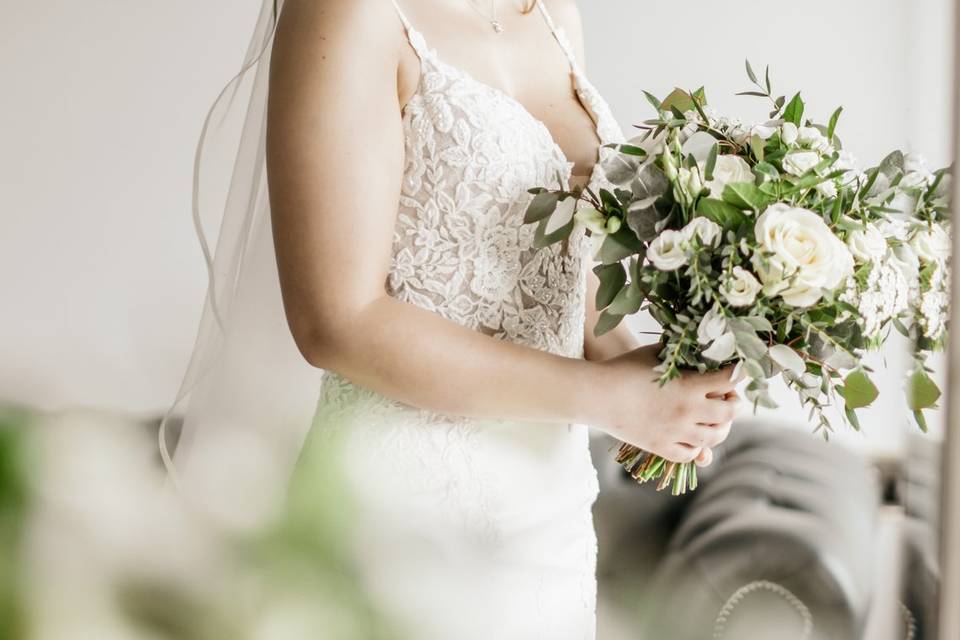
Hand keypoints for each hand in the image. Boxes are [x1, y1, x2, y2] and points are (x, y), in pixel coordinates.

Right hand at [588, 344, 740, 464]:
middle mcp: (688, 411)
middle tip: (729, 398)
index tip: (737, 370)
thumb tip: (701, 353)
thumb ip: (682, 356)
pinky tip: (692, 437)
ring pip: (714, 438)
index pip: (730, 380)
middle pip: (730, 413)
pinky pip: (689, 455)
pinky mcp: (660, 447)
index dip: (738, 373)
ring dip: (720, 428)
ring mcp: (675, 432)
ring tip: (715, 420)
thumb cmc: (624, 367)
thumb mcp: (657, 355)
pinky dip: (697, 448)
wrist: (596, 394)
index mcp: (689, 385)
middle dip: (734, 404)